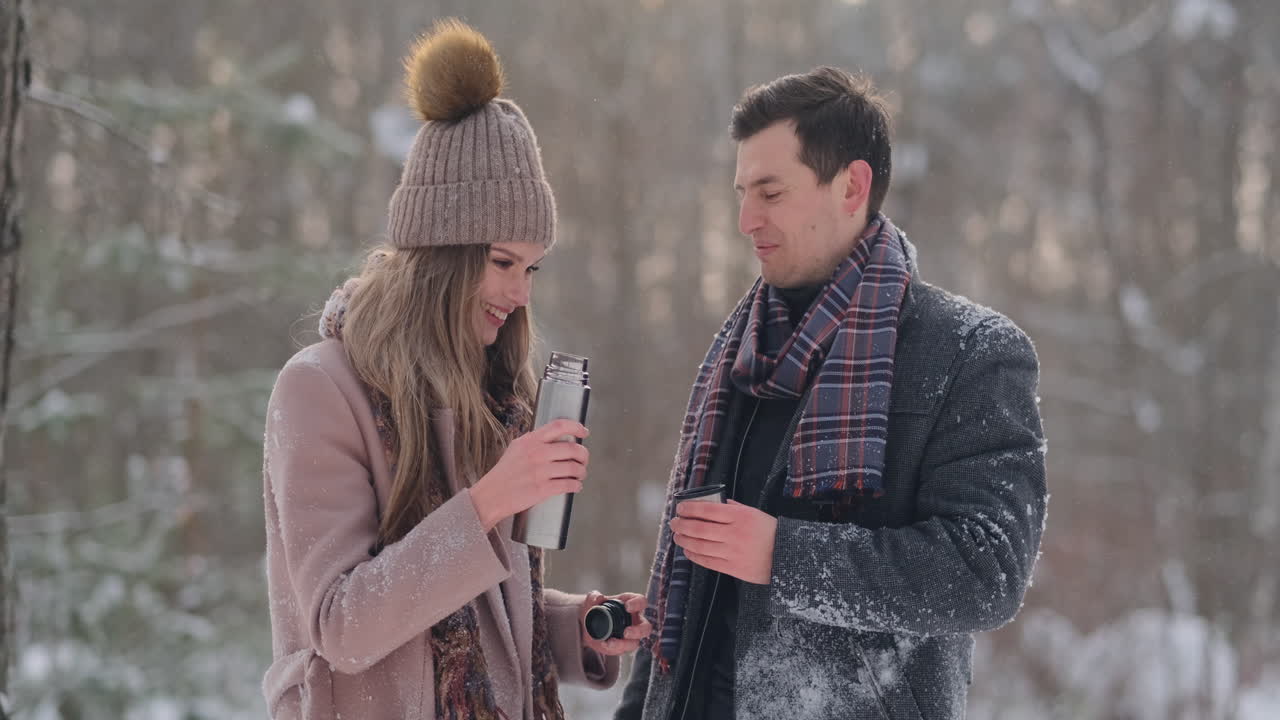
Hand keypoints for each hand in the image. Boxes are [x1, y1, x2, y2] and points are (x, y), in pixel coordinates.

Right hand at [470, 419, 588, 530]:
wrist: (491, 496)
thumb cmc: (504, 473)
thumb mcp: (516, 448)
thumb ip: (534, 441)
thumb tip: (556, 437)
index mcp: (530, 440)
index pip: (559, 426)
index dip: (576, 427)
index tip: (584, 432)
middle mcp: (536, 453)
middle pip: (572, 448)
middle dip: (584, 455)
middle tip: (584, 460)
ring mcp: (540, 472)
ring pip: (574, 468)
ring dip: (582, 472)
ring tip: (580, 474)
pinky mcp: (542, 489)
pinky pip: (568, 485)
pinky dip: (576, 485)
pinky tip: (576, 486)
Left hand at [579, 591, 650, 655]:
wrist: (587, 625)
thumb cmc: (594, 608)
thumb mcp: (592, 600)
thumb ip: (594, 597)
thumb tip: (599, 597)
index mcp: (630, 604)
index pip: (641, 601)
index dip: (638, 604)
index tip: (627, 607)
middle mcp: (634, 620)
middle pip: (646, 627)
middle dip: (638, 631)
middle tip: (626, 632)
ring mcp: (630, 635)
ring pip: (636, 642)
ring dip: (625, 644)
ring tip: (610, 642)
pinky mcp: (623, 646)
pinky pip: (623, 650)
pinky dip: (614, 648)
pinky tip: (604, 644)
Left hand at [670, 499, 776, 584]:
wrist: (787, 557)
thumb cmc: (770, 532)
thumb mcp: (755, 513)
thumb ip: (734, 507)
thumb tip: (714, 501)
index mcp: (740, 516)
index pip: (708, 509)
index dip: (690, 508)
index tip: (680, 508)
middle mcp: (734, 533)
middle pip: (699, 528)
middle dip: (682, 524)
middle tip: (673, 522)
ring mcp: (733, 552)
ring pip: (700, 545)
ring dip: (684, 540)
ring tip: (677, 536)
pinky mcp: (733, 568)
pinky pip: (707, 561)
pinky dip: (694, 555)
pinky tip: (688, 550)